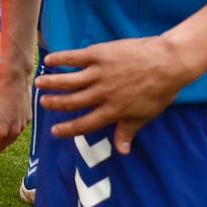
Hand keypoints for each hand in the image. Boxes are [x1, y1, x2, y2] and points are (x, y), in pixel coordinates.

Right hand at [36, 36, 198, 154]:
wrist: (167, 63)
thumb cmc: (160, 90)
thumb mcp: (145, 115)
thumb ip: (128, 131)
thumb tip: (123, 151)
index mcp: (113, 111)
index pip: (85, 124)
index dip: (68, 129)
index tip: (55, 131)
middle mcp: (102, 94)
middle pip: (71, 102)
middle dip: (55, 104)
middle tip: (42, 103)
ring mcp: (98, 74)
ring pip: (68, 81)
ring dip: (51, 83)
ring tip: (38, 84)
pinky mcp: (98, 55)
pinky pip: (74, 58)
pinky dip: (60, 59)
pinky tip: (49, 60)